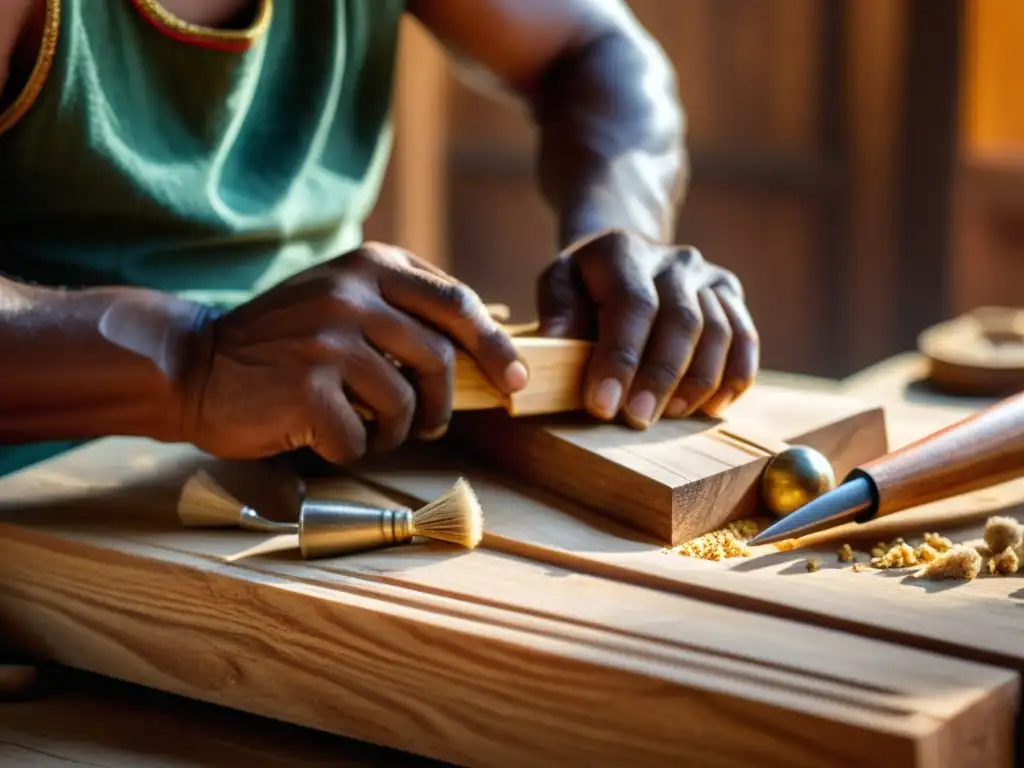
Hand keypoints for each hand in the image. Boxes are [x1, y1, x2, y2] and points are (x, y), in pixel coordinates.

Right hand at [180, 243, 526, 463]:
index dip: (494, 346)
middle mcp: (352, 294)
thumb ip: (402, 310)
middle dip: (445, 403)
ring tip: (367, 429)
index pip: (457, 302)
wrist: (197, 365)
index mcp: (371, 265)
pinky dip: (350, 448)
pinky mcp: (307, 389)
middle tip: (433, 425)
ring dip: (394, 431)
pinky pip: (359, 437)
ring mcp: (329, 340)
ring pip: (404, 404)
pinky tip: (324, 435)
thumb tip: (481, 352)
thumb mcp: (343, 299)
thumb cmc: (283, 342)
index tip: (514, 379)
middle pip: (440, 359)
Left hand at [537, 229, 758, 427]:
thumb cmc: (585, 284)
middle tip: (638, 419)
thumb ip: (557, 311)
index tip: (603, 405)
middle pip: (682, 320)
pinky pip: (745, 338)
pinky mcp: (730, 294)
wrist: (627, 257)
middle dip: (660, 376)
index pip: (632, 305)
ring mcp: (708, 275)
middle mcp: (674, 260)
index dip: (620, 358)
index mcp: (624, 251)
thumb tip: (558, 343)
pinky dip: (735, 376)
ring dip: (697, 381)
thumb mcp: (558, 285)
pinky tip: (713, 406)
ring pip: (719, 331)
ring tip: (670, 415)